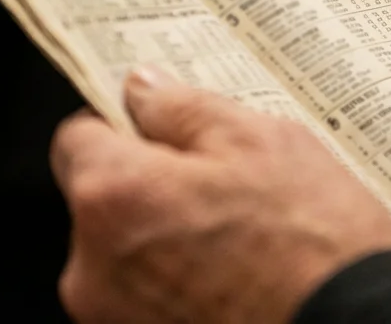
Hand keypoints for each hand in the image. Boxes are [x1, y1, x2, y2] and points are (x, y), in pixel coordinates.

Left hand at [51, 70, 390, 323]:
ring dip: (166, 239)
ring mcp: (112, 319)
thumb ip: (184, 109)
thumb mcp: (261, 142)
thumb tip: (144, 90)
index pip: (78, 137)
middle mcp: (93, 267)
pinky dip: (179, 285)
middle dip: (150, 186)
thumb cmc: (312, 249)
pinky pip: (146, 297)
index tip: (159, 127)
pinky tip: (236, 279)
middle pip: (101, 200)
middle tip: (222, 186)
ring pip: (126, 254)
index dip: (122, 125)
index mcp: (115, 195)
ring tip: (240, 240)